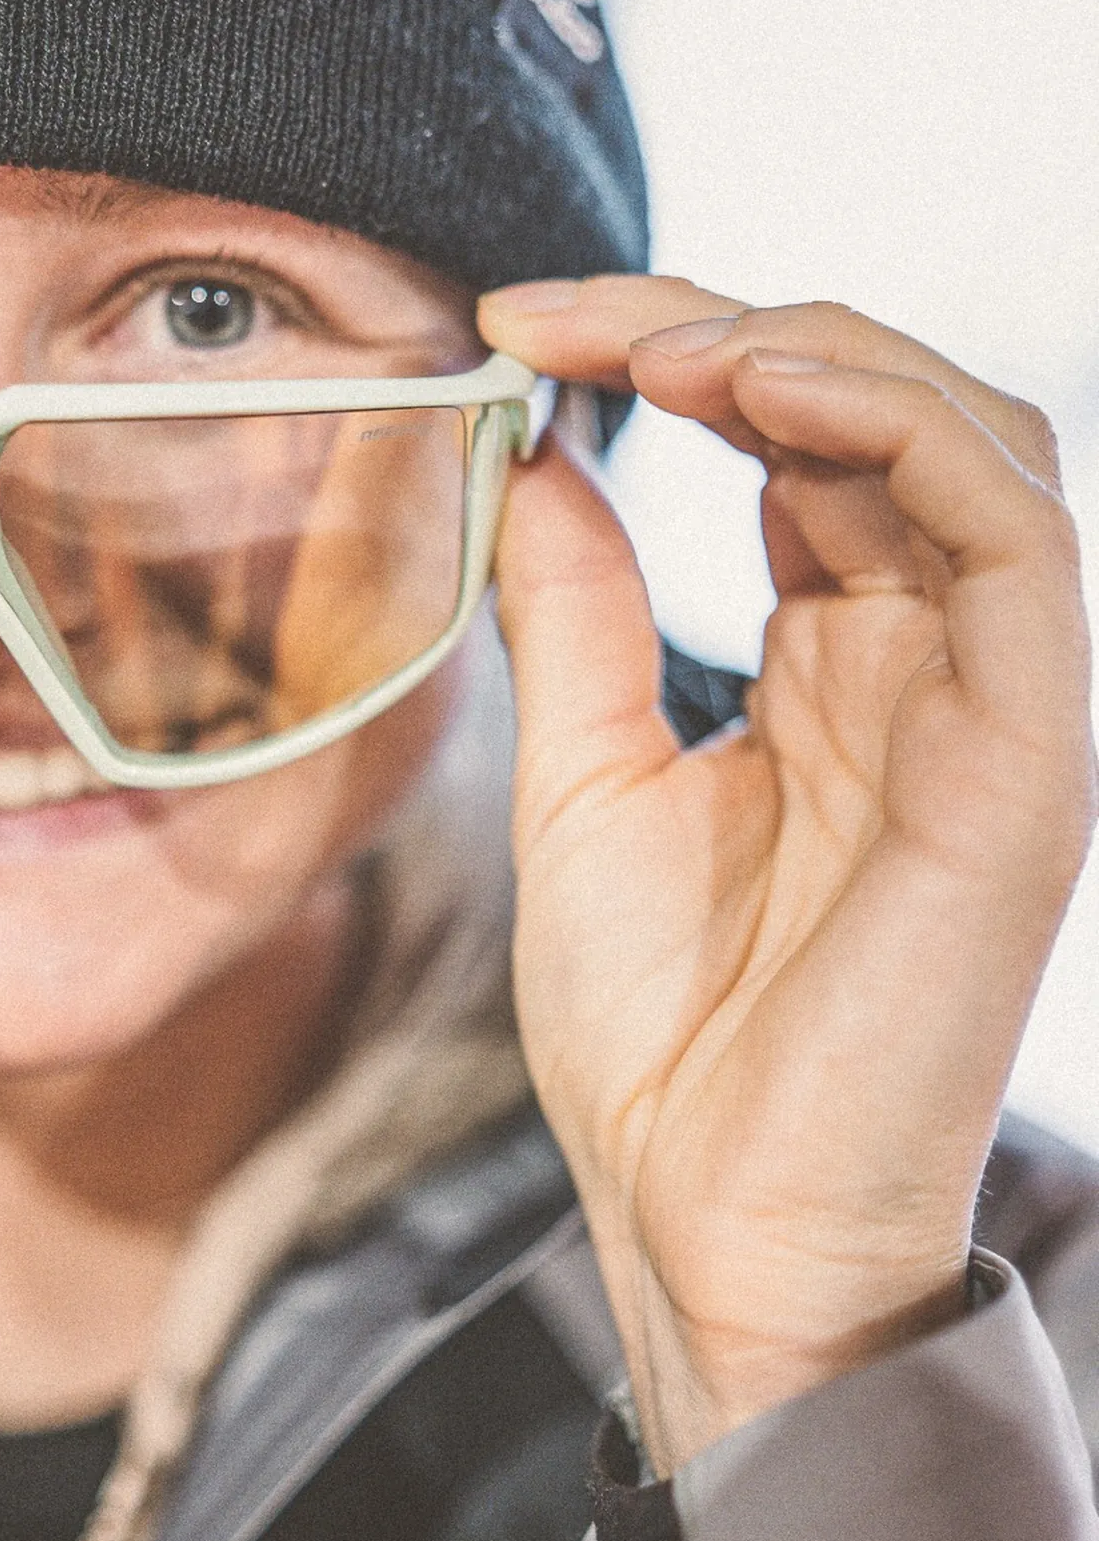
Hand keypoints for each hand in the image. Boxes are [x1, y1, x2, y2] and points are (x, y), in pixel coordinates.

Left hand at [479, 276, 1095, 1471]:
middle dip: (725, 322)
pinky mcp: (1030, 758)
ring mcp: (994, 706)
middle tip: (563, 310)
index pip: (801, 444)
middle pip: (884, 411)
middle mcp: (933, 667)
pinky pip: (1014, 537)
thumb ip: (580, 614)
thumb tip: (537, 451)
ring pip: (971, 438)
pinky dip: (897, 428)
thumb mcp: (582, 782)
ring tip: (660, 339)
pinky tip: (759, 390)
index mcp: (841, 670)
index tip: (510, 326)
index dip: (673, 351)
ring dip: (818, 346)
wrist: (707, 1230)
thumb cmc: (659, 1044)